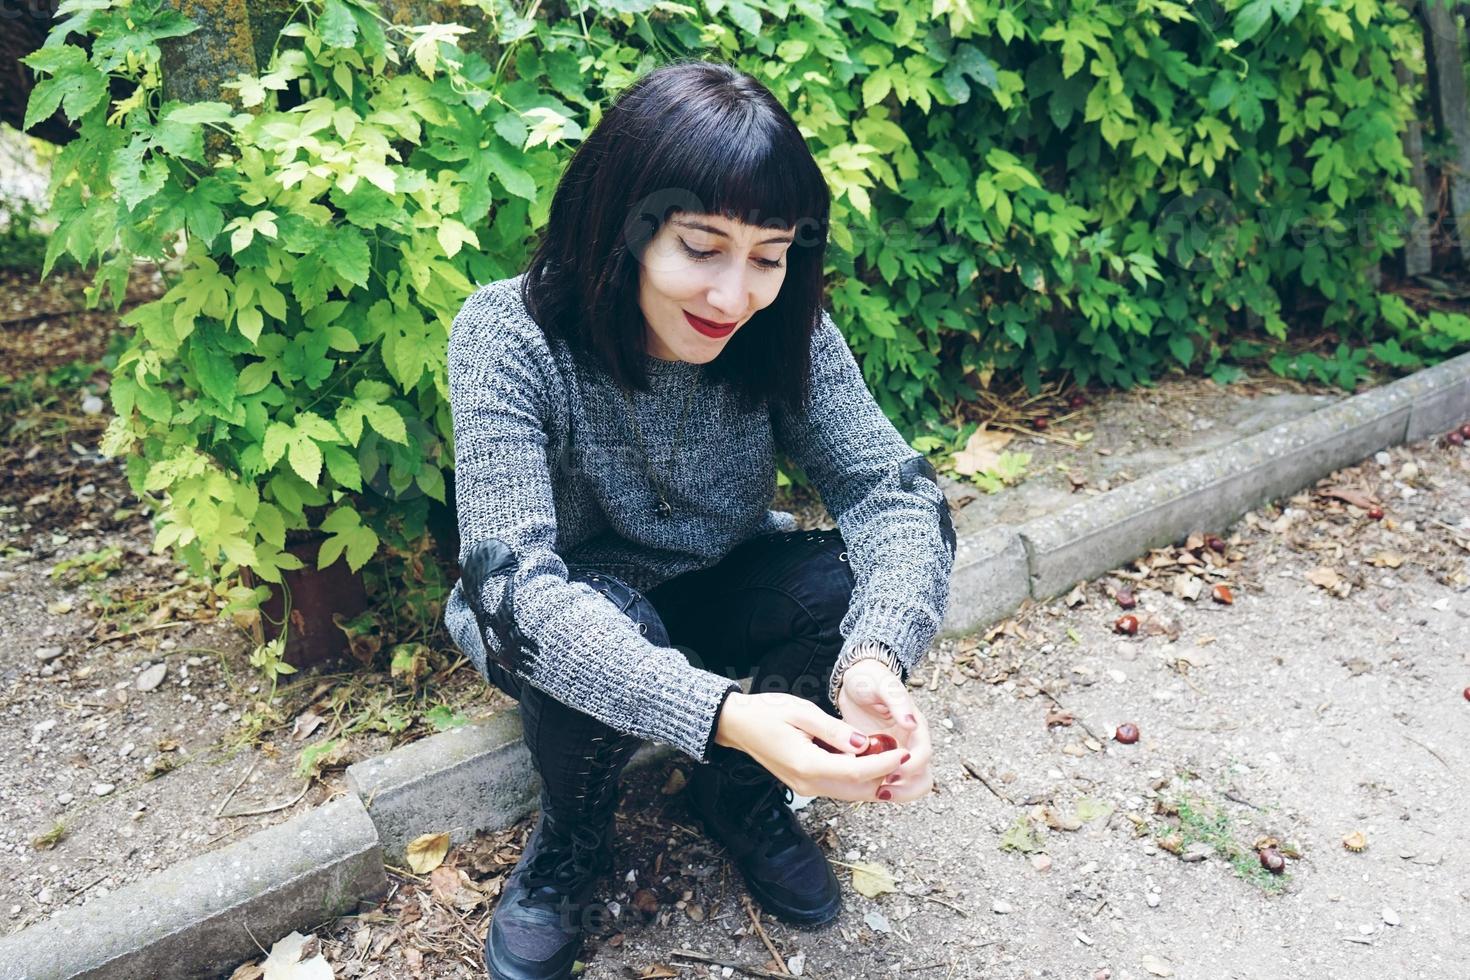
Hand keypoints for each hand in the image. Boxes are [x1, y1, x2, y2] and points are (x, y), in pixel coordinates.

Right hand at [713, 692, 904, 801]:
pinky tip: (871, 763)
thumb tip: (864, 744)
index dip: (884, 763)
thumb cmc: (767, 713)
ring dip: (874, 781)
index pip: (856, 771)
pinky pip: (838, 787)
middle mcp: (807, 784)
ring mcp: (805, 788)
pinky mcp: (804, 784)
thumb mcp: (802, 712)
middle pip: (857, 790)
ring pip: (850, 793)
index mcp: (807, 765)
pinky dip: (858, 779)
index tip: (905, 753)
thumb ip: (835, 730)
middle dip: (885, 778)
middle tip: (906, 760)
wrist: (737, 725)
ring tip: (894, 761)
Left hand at [835, 658, 932, 802]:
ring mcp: (898, 752)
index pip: (923, 754)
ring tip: (876, 794)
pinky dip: (880, 787)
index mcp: (915, 726)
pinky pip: (888, 780)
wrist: (856, 681)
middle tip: (882, 791)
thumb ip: (897, 700)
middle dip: (907, 788)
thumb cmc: (871, 679)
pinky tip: (863, 787)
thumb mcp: (882, 684)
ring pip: (910, 784)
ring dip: (897, 793)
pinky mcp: (882, 759)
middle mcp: (910, 742)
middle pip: (922, 776)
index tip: (891, 773)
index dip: (910, 767)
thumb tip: (911, 723)